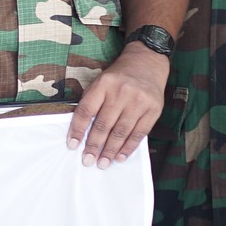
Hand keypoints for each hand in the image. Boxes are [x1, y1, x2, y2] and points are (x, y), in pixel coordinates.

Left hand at [67, 46, 167, 169]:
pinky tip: (120, 157)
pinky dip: (129, 147)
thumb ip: (92, 102)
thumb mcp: (101, 81)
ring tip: (102, 163)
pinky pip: (139, 133)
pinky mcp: (153, 109)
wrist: (147, 62)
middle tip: (88, 161)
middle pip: (104, 124)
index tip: (72, 145)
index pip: (86, 111)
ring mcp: (139, 101)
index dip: (78, 130)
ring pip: (121, 132)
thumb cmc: (119, 76)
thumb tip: (80, 131)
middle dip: (94, 145)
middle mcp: (121, 92)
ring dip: (110, 150)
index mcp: (103, 84)